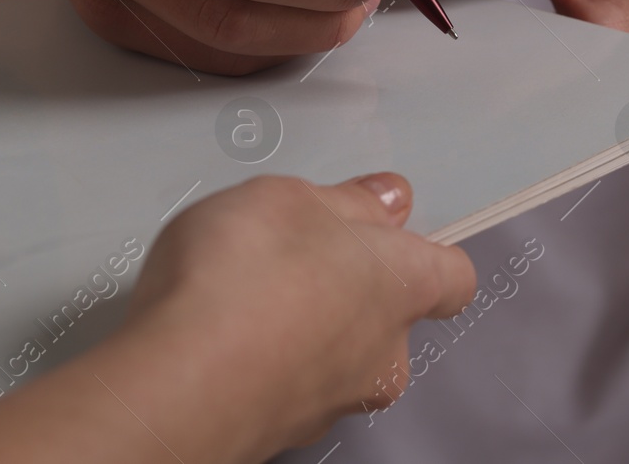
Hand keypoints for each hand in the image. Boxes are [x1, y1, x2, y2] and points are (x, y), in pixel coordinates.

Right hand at [114, 174, 476, 457]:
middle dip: (344, 285)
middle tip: (293, 249)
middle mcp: (381, 355)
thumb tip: (380, 201)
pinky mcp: (280, 430)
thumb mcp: (293, 198)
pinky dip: (260, 358)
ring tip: (241, 288)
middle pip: (385, 317)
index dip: (420, 250)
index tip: (386, 226)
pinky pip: (284, 382)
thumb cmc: (243, 284)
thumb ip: (348, 201)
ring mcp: (332, 401)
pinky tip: (216, 331)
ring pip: (333, 354)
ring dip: (299, 323)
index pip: (450, 277)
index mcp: (401, 286)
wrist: (177, 382)